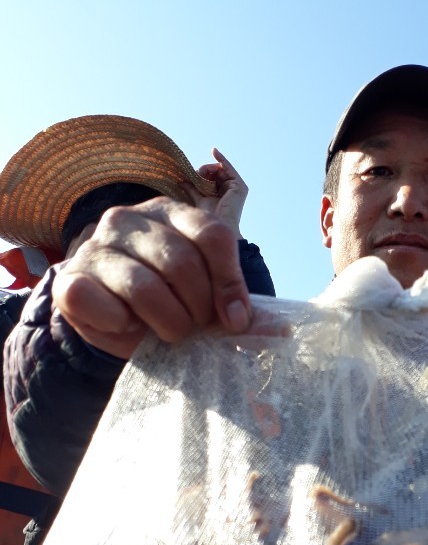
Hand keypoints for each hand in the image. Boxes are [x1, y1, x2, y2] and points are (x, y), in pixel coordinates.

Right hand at [53, 197, 251, 358]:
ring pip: (145, 288)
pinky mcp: (70, 279)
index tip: (236, 320)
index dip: (230, 282)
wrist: (109, 314)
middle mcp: (128, 219)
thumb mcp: (199, 288)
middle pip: (181, 262)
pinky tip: (128, 326)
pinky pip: (104, 307)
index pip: (212, 235)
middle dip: (198, 308)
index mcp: (169, 212)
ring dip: (167, 322)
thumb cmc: (164, 298)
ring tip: (169, 332)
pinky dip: (123, 328)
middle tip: (195, 327)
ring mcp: (95, 246)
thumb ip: (224, 293)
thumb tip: (241, 319)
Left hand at [190, 148, 248, 232]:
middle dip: (204, 171)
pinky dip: (221, 159)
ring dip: (208, 169)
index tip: (191, 170)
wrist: (220, 225)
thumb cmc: (211, 217)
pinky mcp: (239, 185)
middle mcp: (231, 189)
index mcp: (223, 193)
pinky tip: (214, 152)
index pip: (212, 177)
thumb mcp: (199, 199)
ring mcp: (237, 187)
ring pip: (220, 169)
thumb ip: (192, 189)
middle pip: (216, 172)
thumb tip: (181, 180)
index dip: (202, 173)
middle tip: (194, 175)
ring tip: (199, 175)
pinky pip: (229, 168)